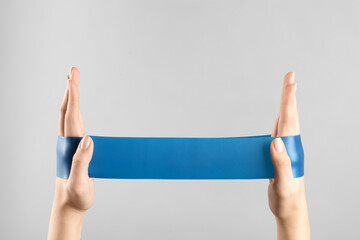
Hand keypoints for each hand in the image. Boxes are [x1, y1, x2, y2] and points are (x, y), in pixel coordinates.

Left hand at [48, 67, 93, 239]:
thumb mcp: (79, 182)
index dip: (72, 98)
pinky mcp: (75, 148)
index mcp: (68, 147)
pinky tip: (77, 107)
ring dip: (72, 97)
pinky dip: (76, 110)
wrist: (69, 205)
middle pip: (67, 111)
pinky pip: (75, 124)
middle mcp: (67, 142)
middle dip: (70, 89)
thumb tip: (88, 139)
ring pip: (69, 116)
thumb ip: (81, 162)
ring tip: (74, 82)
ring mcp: (70, 144)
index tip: (71, 79)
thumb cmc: (75, 196)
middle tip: (73, 71)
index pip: (71, 118)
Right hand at [268, 72, 309, 239]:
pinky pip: (279, 131)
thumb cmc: (286, 198)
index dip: (289, 101)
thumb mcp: (283, 184)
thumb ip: (280, 164)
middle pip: (290, 115)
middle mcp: (291, 145)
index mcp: (291, 149)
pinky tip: (279, 116)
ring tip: (288, 89)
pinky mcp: (281, 153)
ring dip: (286, 104)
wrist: (289, 209)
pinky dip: (279, 118)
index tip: (291, 83)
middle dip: (289, 94)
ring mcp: (286, 148)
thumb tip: (275, 141)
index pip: (290, 121)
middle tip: (290, 75)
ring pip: (286, 121)